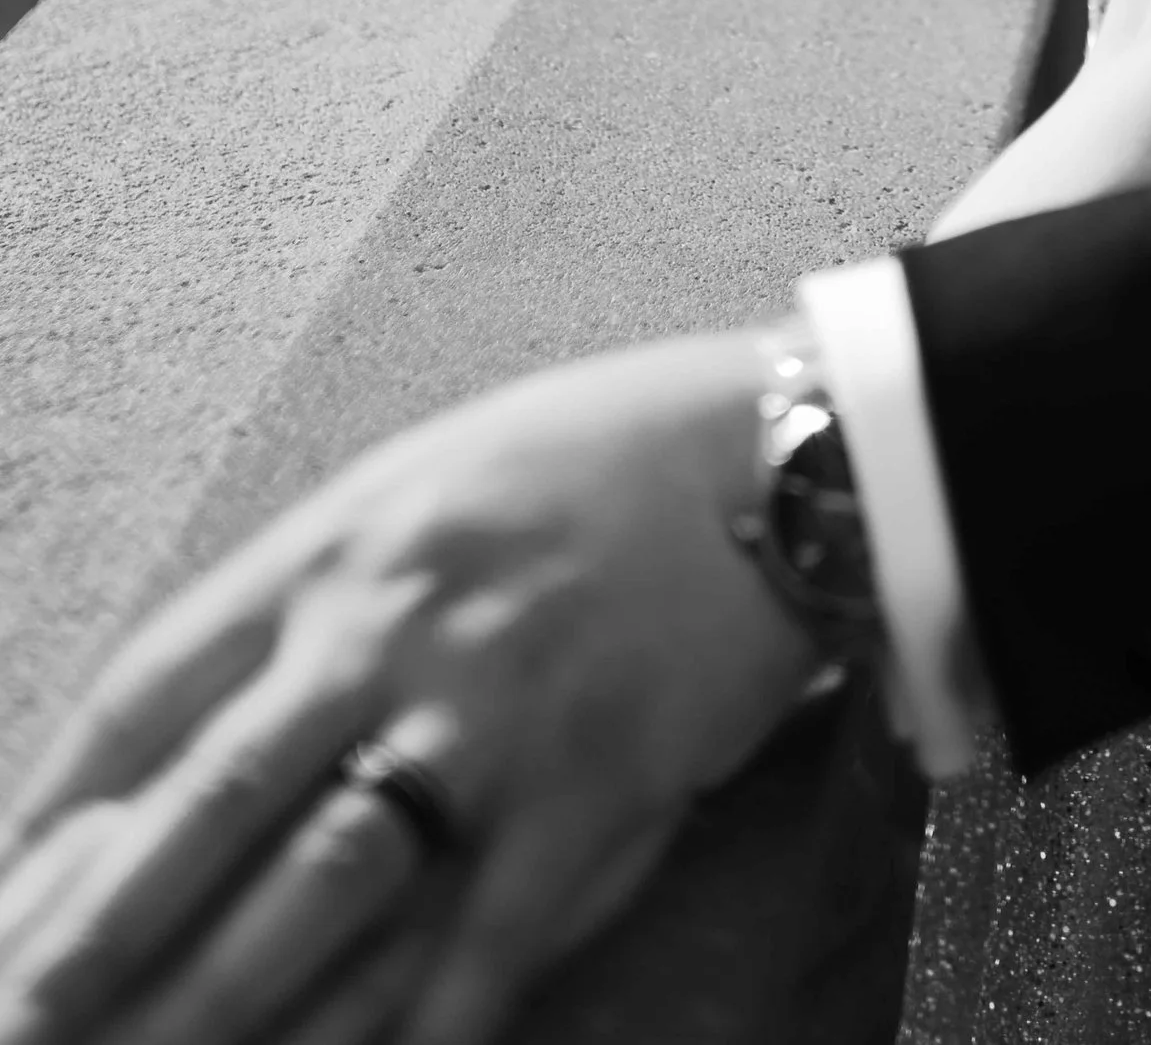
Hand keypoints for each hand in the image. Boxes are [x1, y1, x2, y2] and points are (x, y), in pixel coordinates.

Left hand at [0, 333, 821, 1044]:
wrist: (783, 452)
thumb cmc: (595, 460)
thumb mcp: (423, 481)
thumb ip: (313, 596)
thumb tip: (195, 736)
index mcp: (340, 546)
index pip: (151, 693)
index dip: (56, 809)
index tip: (2, 893)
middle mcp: (393, 632)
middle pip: (208, 815)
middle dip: (93, 943)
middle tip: (20, 1026)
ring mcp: (491, 722)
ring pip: (320, 898)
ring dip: (218, 1013)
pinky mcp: (589, 796)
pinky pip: (476, 950)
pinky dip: (409, 1035)